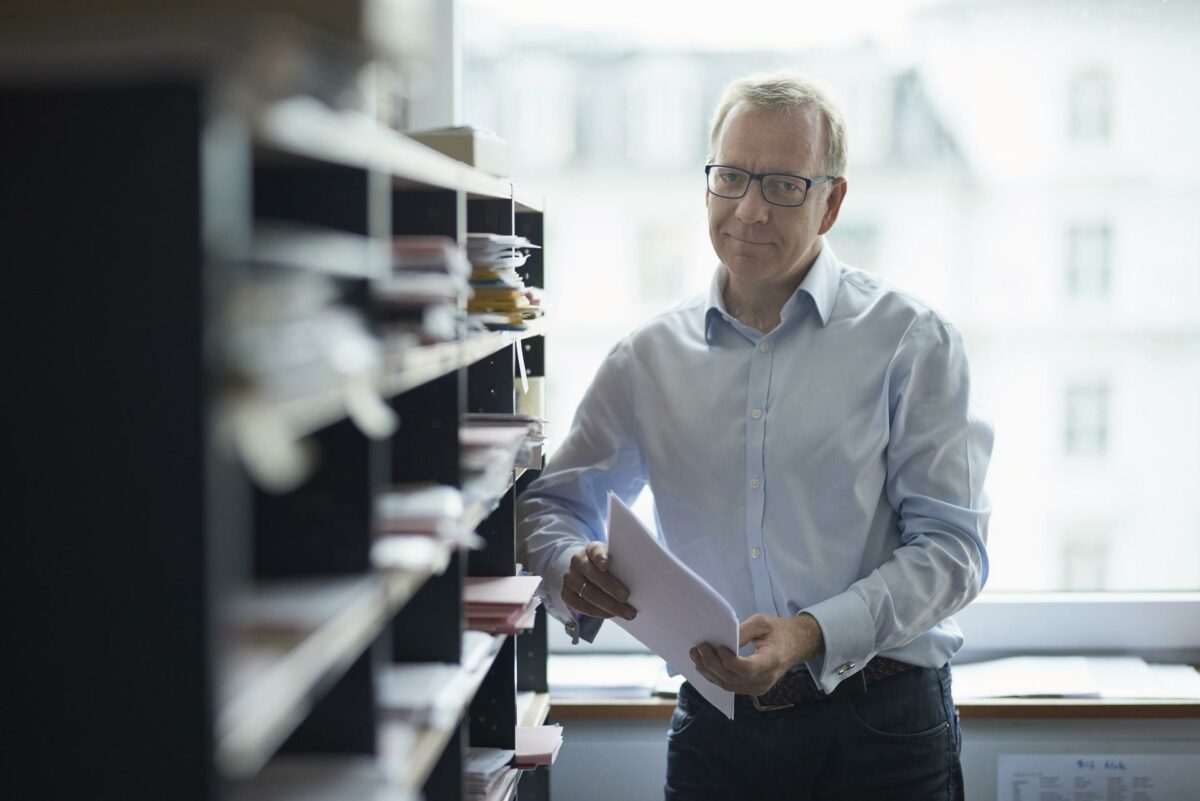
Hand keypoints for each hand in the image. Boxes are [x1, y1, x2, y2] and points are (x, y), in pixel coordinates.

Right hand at [562, 542, 636, 620]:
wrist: (586, 572)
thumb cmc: (608, 567)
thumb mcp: (614, 559)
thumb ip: (623, 564)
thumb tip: (643, 576)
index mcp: (591, 549)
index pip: (595, 551)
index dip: (600, 557)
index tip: (606, 565)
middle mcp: (577, 561)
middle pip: (593, 576)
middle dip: (611, 588)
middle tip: (626, 597)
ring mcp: (570, 578)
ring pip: (588, 594)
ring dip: (609, 606)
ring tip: (627, 613)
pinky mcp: (566, 594)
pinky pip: (582, 606)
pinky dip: (598, 612)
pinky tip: (612, 615)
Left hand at [689, 612, 823, 696]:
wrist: (796, 645)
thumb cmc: (778, 631)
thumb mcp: (762, 622)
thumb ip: (743, 631)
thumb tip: (723, 640)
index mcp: (772, 660)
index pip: (747, 669)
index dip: (729, 661)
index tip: (719, 647)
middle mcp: (766, 678)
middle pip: (733, 679)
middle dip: (711, 664)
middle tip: (698, 649)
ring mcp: (760, 687)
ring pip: (729, 685)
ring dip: (709, 672)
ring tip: (696, 656)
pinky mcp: (753, 689)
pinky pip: (731, 687)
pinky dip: (716, 677)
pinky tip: (705, 665)